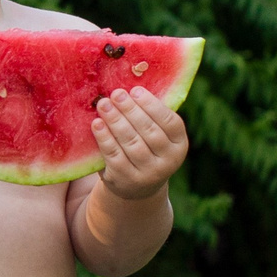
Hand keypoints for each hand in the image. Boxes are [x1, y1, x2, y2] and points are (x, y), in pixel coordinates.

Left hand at [93, 86, 185, 200]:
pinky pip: (114, 155)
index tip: (135, 90)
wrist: (136, 188)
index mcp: (179, 145)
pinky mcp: (126, 179)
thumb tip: (130, 88)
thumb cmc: (146, 150)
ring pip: (131, 142)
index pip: (170, 122)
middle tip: (116, 93)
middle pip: (148, 131)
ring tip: (104, 104)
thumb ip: (150, 117)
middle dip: (130, 110)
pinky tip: (97, 124)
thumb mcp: (156, 137)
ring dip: (115, 121)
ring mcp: (148, 173)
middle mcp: (168, 161)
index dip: (152, 105)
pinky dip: (104, 138)